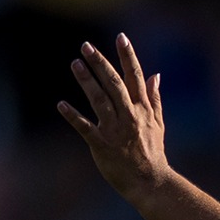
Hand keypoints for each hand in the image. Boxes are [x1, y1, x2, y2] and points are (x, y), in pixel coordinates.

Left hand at [58, 33, 168, 199]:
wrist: (150, 182)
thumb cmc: (153, 153)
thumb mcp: (158, 123)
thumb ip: (154, 98)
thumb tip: (156, 75)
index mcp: (142, 109)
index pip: (135, 76)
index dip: (128, 56)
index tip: (120, 37)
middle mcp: (130, 116)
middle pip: (114, 83)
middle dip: (101, 63)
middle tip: (86, 46)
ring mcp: (115, 130)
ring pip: (100, 100)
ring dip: (87, 81)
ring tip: (75, 64)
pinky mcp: (102, 145)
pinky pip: (85, 128)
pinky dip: (73, 116)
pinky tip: (61, 104)